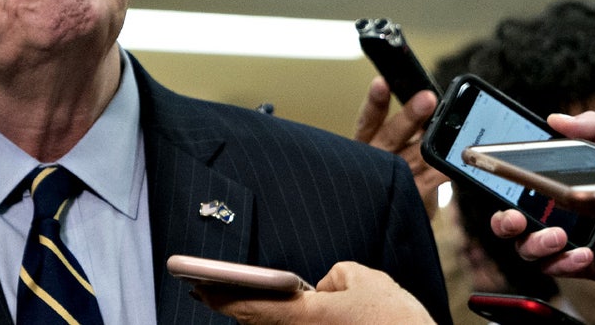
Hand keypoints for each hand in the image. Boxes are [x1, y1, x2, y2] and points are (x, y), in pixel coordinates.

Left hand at [196, 261, 435, 324]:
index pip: (252, 307)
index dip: (221, 297)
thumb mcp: (363, 279)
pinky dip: (276, 324)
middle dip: (232, 306)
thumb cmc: (396, 319)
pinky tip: (271, 314)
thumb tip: (318, 286)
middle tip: (206, 291)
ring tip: (232, 301)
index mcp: (308, 317)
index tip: (198, 287)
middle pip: (257, 324)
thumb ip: (331, 275)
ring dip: (254, 317)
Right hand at [353, 76, 446, 216]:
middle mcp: (374, 161)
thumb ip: (408, 131)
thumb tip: (430, 102)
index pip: (369, 120)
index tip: (382, 82)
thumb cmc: (393, 178)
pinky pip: (428, 181)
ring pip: (411, 158)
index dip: (375, 102)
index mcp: (367, 144)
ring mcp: (390, 181)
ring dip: (431, 143)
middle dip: (409, 116)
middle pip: (390, 136)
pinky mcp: (408, 198)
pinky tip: (453, 162)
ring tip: (448, 130)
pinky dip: (442, 171)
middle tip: (428, 98)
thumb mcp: (394, 150)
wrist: (391, 222)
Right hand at [487, 111, 594, 278]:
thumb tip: (557, 120)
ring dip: (533, 244)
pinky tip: (581, 252)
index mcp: (561, 183)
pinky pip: (559, 269)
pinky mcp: (587, 264)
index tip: (491, 174)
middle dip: (503, 222)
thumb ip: (592, 128)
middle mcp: (561, 211)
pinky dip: (563, 263)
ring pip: (528, 249)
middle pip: (512, 222)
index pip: (519, 182)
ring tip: (556, 235)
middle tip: (514, 217)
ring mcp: (571, 239)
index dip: (497, 180)